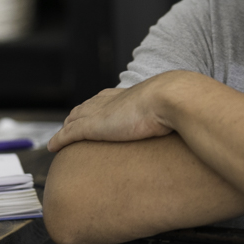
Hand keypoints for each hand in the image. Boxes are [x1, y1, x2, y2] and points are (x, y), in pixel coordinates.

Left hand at [47, 76, 179, 153]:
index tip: (94, 113)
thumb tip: (191, 120)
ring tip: (61, 138)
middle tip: (71, 126)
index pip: (105, 99)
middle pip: (85, 107)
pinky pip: (69, 134)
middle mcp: (110, 101)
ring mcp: (100, 113)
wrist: (169, 99)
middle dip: (77, 116)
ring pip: (74, 120)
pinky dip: (59, 140)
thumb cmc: (177, 103)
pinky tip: (53, 147)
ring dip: (66, 128)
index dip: (97, 107)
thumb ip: (175, 113)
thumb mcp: (173, 107)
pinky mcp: (92, 127)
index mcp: (128, 95)